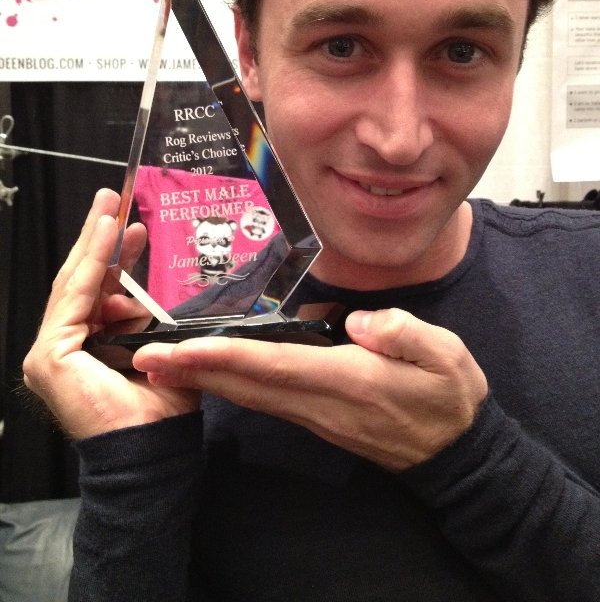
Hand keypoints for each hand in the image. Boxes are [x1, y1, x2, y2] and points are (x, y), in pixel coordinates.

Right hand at [22, 188, 199, 439]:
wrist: (153, 447)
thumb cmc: (162, 408)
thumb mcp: (160, 349)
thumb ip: (148, 323)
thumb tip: (148, 297)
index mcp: (89, 348)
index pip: (97, 293)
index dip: (112, 256)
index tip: (132, 225)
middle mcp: (65, 347)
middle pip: (82, 283)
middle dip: (98, 239)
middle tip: (113, 198)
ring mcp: (50, 352)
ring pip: (75, 285)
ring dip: (96, 243)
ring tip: (114, 208)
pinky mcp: (48, 356)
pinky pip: (74, 298)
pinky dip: (91, 262)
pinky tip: (106, 232)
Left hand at [132, 308, 487, 470]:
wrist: (454, 454)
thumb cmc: (449, 397)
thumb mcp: (445, 356)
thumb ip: (402, 332)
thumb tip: (359, 320)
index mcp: (350, 380)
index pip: (275, 366)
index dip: (224, 356)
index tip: (180, 347)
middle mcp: (322, 401)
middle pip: (248, 385)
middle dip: (194, 370)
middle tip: (145, 355)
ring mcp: (316, 415)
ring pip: (251, 396)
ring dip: (206, 378)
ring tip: (165, 361)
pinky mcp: (317, 417)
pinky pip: (265, 400)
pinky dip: (232, 385)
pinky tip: (213, 371)